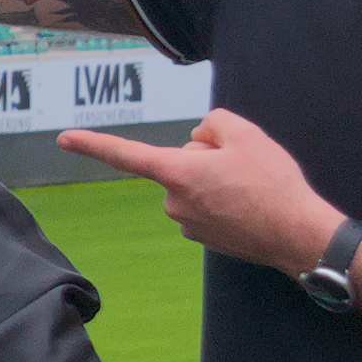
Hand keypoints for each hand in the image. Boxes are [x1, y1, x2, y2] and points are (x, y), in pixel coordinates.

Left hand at [56, 107, 339, 274]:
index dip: (93, 144)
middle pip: (181, 162)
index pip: (127, 154)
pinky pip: (207, 204)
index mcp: (178, 174)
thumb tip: (200, 138)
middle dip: (207, 157)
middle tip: (245, 168)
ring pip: (195, 184)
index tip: (62, 138)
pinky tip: (250, 205)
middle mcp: (174, 202)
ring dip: (218, 179)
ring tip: (252, 189)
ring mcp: (187, 224)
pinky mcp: (203, 238)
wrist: (298, 236)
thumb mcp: (247, 134)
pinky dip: (224, 199)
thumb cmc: (273, 184)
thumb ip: (213, 123)